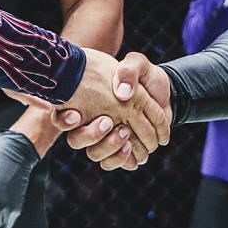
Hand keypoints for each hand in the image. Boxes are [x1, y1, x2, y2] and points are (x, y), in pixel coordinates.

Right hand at [57, 51, 172, 170]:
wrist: (161, 87)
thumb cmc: (144, 75)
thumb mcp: (137, 65)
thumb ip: (129, 71)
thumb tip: (122, 94)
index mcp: (89, 101)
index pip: (67, 117)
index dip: (66, 120)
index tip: (77, 115)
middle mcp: (92, 121)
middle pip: (77, 140)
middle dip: (91, 134)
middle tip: (109, 122)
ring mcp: (106, 137)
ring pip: (95, 154)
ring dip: (109, 147)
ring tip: (125, 134)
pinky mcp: (121, 149)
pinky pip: (111, 163)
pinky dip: (120, 159)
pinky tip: (130, 149)